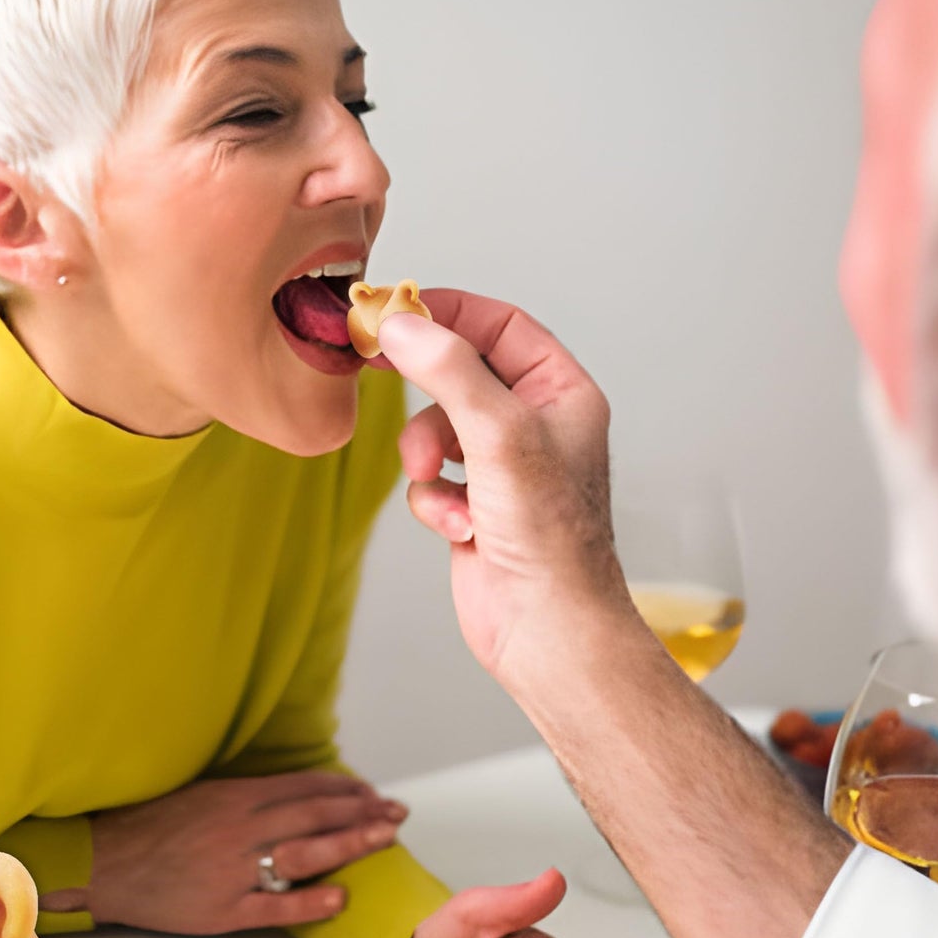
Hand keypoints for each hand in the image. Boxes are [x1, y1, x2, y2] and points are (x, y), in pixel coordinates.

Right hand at [53, 772, 406, 932]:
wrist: (103, 862)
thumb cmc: (151, 825)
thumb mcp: (203, 794)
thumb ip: (248, 795)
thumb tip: (296, 794)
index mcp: (237, 796)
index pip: (306, 788)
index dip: (346, 789)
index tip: (374, 793)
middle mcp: (241, 827)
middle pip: (315, 816)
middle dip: (362, 813)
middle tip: (397, 813)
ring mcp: (233, 870)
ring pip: (304, 854)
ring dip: (350, 844)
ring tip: (384, 839)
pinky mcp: (222, 910)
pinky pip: (274, 906)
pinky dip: (310, 901)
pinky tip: (340, 896)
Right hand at [375, 292, 628, 680]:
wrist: (545, 628)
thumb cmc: (550, 538)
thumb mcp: (498, 434)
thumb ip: (449, 371)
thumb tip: (403, 325)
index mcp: (562, 393)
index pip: (501, 325)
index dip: (449, 312)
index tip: (397, 309)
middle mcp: (534, 423)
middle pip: (459, 371)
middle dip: (425, 388)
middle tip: (376, 361)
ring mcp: (501, 465)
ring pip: (434, 426)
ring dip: (423, 453)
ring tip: (438, 480)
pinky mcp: (472, 504)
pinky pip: (427, 477)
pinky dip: (431, 498)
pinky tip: (457, 526)